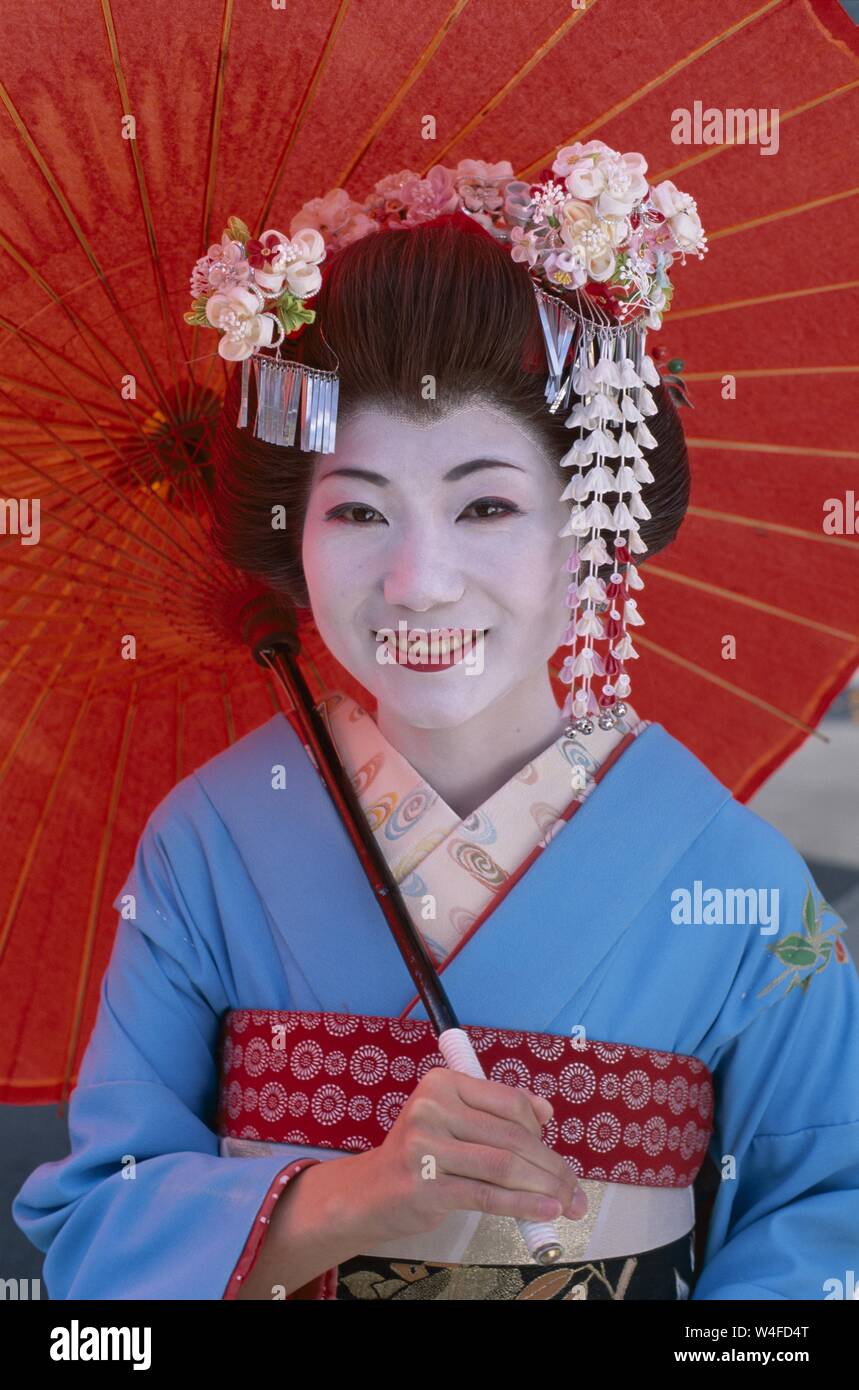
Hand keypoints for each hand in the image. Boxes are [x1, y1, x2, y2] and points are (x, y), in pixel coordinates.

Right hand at [352, 1065, 587, 1244]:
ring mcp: (425, 1147)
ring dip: (544, 1187)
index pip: (508, 1102)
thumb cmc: (420, 1155)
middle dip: (551, 1166)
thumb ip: (496, 1112)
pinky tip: (546, 1211)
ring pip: (503, 1167)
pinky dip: (523, 1205)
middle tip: (574, 1188)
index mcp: (443, 1084)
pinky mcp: (426, 1185)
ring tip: (567, 1203)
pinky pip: (487, 1195)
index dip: (540, 1130)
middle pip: (511, 1137)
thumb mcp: (453, 1121)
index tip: (557, 1155)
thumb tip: (546, 1111)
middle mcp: (431, 1108)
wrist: (370, 1192)